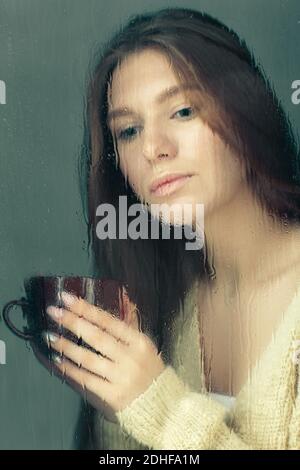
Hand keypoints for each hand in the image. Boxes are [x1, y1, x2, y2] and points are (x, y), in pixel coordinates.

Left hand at [32, 289, 165, 423]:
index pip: (108, 321)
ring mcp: (121, 378)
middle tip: (53, 312)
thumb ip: (130, 322)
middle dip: (72, 322)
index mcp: (139, 342)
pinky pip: (85, 380)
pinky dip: (69, 369)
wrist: (159, 404)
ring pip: (87, 359)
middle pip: (96, 337)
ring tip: (50, 336)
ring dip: (65, 346)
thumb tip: (123, 295)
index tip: (66, 298)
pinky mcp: (112, 396)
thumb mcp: (144, 345)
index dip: (85, 308)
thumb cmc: (148, 370)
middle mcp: (130, 358)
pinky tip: (57, 361)